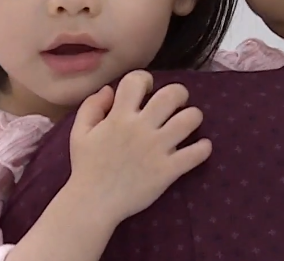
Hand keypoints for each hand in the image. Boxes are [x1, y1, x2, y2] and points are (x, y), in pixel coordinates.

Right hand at [68, 70, 211, 223]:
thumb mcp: (79, 133)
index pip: (137, 80)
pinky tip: (200, 147)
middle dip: (179, 93)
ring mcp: (157, 149)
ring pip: (190, 119)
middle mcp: (141, 128)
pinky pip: (196, 154)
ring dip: (193, 116)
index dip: (144, 80)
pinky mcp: (168, 170)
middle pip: (172, 94)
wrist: (93, 203)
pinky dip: (203, 148)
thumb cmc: (86, 167)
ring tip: (188, 123)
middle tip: (176, 103)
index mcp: (119, 116)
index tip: (146, 90)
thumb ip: (91, 106)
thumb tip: (109, 89)